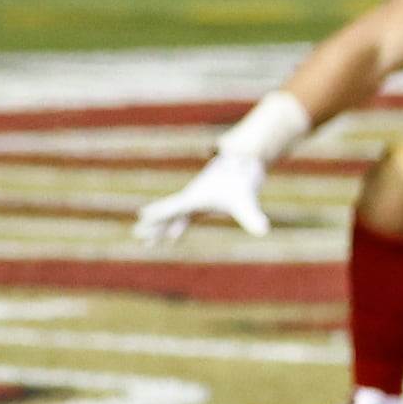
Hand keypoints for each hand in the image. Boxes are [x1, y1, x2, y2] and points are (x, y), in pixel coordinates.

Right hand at [134, 142, 275, 244]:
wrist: (241, 162)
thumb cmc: (242, 181)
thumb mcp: (247, 201)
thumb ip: (253, 216)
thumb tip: (264, 232)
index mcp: (196, 198)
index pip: (175, 208)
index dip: (161, 213)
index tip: (143, 216)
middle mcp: (191, 200)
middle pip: (168, 214)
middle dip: (154, 225)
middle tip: (137, 234)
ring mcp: (193, 203)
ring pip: (172, 218)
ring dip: (160, 229)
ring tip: (146, 241)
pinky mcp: (200, 206)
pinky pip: (182, 219)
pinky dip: (173, 227)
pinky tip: (171, 236)